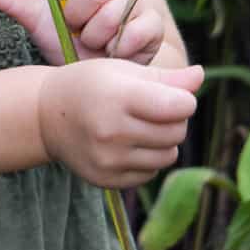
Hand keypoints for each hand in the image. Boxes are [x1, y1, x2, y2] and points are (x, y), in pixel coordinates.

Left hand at [0, 0, 164, 65]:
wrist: (94, 79)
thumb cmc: (68, 43)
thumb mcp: (39, 20)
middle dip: (82, 11)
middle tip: (75, 27)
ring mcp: (138, 5)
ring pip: (118, 9)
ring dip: (98, 33)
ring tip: (92, 44)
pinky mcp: (152, 29)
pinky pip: (137, 30)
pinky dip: (119, 47)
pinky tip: (110, 55)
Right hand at [38, 59, 203, 187]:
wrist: (47, 115)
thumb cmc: (92, 84)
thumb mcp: (125, 70)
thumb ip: (167, 77)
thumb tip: (201, 75)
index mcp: (119, 96)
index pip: (178, 106)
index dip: (185, 99)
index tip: (173, 93)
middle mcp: (112, 131)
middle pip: (177, 132)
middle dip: (176, 119)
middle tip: (157, 108)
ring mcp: (108, 160)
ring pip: (167, 155)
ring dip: (165, 140)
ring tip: (144, 125)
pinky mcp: (106, 180)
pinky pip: (150, 173)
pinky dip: (149, 159)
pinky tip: (131, 143)